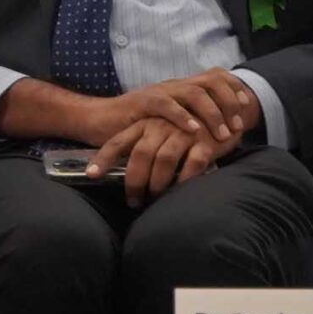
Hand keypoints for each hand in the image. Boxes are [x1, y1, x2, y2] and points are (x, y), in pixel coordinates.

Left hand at [90, 114, 236, 205]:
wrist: (221, 111)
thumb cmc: (182, 128)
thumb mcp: (157, 131)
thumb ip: (140, 146)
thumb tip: (123, 173)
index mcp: (143, 124)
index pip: (117, 142)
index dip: (103, 159)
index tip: (91, 175)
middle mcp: (160, 127)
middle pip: (141, 155)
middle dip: (134, 181)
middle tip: (133, 201)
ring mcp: (183, 133)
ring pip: (164, 160)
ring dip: (158, 183)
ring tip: (155, 199)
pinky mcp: (206, 142)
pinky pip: (194, 163)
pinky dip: (186, 178)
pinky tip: (181, 190)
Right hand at [96, 69, 259, 147]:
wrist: (98, 119)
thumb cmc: (136, 125)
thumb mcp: (170, 121)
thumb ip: (191, 121)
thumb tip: (222, 135)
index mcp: (182, 88)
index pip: (216, 76)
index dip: (235, 88)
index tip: (246, 108)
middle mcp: (173, 85)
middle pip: (211, 81)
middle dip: (229, 102)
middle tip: (236, 126)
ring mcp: (158, 92)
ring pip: (194, 92)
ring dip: (212, 113)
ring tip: (221, 133)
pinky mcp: (142, 103)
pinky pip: (166, 105)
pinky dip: (183, 117)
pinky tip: (194, 130)